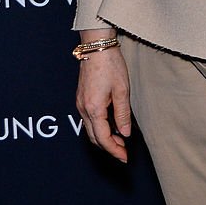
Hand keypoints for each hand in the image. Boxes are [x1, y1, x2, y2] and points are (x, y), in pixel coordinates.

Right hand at [76, 47, 131, 162]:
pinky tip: (111, 125)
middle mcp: (83, 108)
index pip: (103, 138)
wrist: (97, 47)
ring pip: (90, 130)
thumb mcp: (122, 90)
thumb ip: (123, 114)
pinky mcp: (81, 98)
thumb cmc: (111, 65)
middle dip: (109, 147)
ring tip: (120, 139)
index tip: (125, 157)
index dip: (114, 150)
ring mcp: (80, 103)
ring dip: (104, 138)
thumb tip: (125, 133)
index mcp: (93, 108)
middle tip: (124, 151)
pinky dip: (99, 127)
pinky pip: (89, 120)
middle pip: (94, 138)